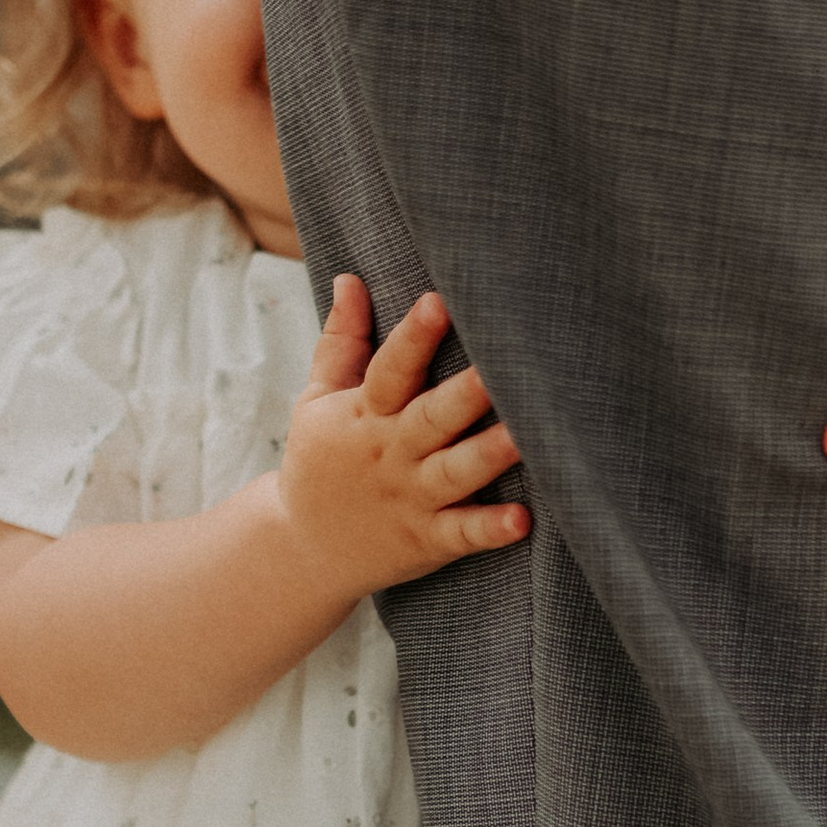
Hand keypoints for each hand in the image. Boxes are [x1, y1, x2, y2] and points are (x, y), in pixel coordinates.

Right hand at [276, 279, 530, 602]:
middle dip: (465, 393)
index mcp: (364, 413)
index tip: (439, 302)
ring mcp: (410, 498)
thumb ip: (340, 342)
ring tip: (525, 437)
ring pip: (454, 472)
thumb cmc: (319, 462)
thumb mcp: (316, 400)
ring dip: (489, 455)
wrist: (301, 549)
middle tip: (502, 366)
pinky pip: (461, 534)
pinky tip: (522, 520)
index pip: (389, 370)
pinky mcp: (426, 540)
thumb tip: (349, 278)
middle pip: (430, 417)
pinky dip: (489, 530)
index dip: (413, 338)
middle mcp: (390, 452)